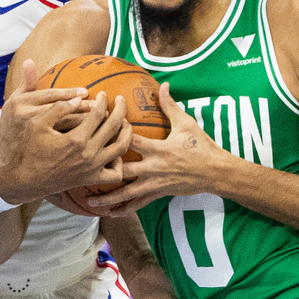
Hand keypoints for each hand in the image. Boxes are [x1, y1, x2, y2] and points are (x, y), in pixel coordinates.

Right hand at [0, 60, 132, 203]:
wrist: (27, 180)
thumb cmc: (30, 150)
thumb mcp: (38, 124)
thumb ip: (58, 108)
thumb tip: (79, 99)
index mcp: (76, 139)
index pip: (98, 113)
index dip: (102, 100)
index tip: (101, 94)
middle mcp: (88, 154)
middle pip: (115, 126)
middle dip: (121, 109)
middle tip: (121, 100)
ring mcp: (93, 168)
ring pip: (121, 147)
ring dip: (127, 131)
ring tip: (125, 122)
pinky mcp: (92, 179)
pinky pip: (116, 173)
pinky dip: (120, 162)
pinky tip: (115, 151)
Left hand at [89, 83, 227, 213]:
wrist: (216, 172)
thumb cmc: (201, 146)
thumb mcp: (186, 123)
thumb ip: (170, 105)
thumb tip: (163, 85)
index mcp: (158, 148)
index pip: (131, 141)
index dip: (114, 134)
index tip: (98, 129)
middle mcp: (154, 168)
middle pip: (122, 170)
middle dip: (103, 171)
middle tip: (83, 171)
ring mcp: (155, 183)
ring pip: (127, 193)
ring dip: (108, 198)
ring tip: (90, 201)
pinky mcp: (159, 193)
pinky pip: (139, 204)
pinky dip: (124, 210)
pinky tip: (110, 213)